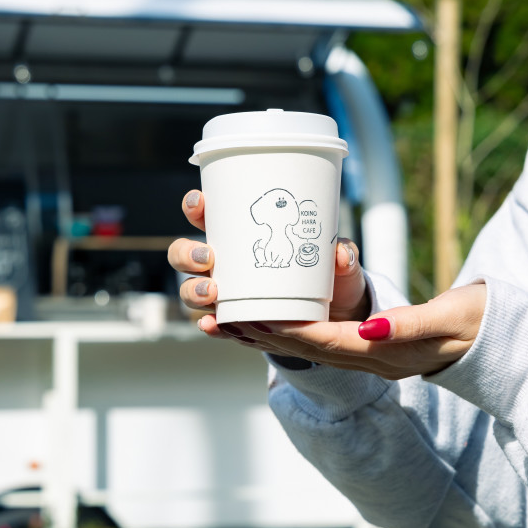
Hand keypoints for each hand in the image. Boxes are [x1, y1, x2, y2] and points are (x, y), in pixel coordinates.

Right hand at [167, 190, 370, 341]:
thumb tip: (339, 252)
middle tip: (208, 258)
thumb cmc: (330, 277)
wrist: (335, 317)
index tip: (202, 203)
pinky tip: (212, 324)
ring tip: (213, 292)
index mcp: (240, 236)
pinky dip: (209, 325)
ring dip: (194, 289)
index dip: (195, 207)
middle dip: (187, 254)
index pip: (207, 216)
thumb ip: (343, 255)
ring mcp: (225, 293)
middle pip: (184, 254)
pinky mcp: (234, 322)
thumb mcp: (339, 264)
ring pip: (191, 289)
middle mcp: (224, 264)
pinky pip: (213, 324)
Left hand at [233, 284, 485, 378]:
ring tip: (233, 322)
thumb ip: (412, 323)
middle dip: (266, 334)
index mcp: (391, 354)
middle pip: (309, 350)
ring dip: (272, 338)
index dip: (289, 328)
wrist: (507, 345)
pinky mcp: (376, 351)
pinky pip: (325, 345)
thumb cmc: (484, 323)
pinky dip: (295, 335)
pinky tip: (274, 322)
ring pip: (312, 351)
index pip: (327, 341)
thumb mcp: (455, 317)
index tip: (254, 312)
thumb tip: (369, 328)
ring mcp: (375, 360)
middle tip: (225, 316)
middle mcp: (376, 362)